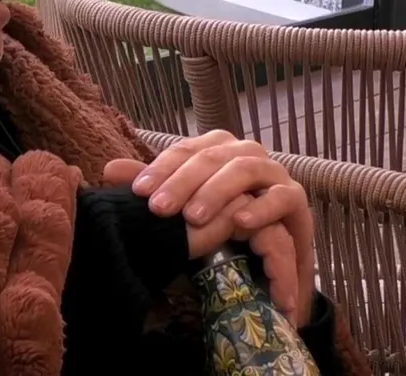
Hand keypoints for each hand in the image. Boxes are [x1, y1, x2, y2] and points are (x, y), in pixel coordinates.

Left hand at [104, 132, 315, 326]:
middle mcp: (243, 153)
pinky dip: (261, 208)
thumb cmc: (218, 224)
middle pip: (211, 157)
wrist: (266, 255)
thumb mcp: (182, 208)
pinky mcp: (296, 199)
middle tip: (159, 209)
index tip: (138, 193)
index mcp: (215, 149)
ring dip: (218, 192)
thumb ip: (154, 188)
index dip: (160, 169)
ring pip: (245, 169)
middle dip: (182, 182)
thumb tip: (108, 169)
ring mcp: (273, 173)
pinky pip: (282, 196)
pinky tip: (239, 222)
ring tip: (194, 218)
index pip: (184, 150)